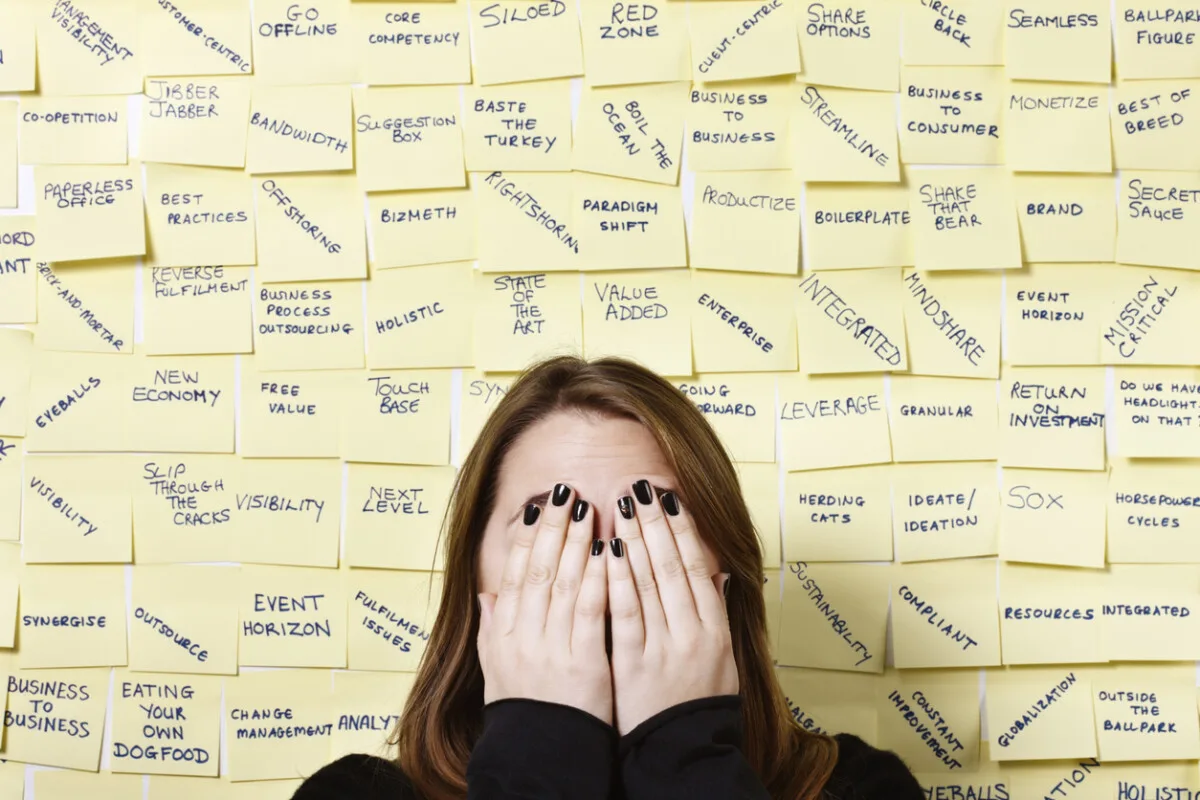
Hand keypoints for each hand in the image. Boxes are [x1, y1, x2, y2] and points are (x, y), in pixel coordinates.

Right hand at [477, 483, 612, 724]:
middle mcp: (523, 636)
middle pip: (537, 570)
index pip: (513, 575)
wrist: (541, 756)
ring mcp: (551, 648)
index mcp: (504, 635)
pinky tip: (608, 552)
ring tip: (587, 508)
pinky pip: (590, 612)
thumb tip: (487, 595)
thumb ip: (493, 631)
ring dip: (575, 542)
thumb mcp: (498, 672)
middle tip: (564, 491)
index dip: (525, 538)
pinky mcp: (582, 662)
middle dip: (551, 527)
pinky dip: (597, 579)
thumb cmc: (526, 714)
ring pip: (562, 583)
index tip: (536, 507)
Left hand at [607, 480, 736, 735]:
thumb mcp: (721, 659)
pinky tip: (608, 552)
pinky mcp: (634, 665)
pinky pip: (625, 615)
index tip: (668, 496)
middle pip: (674, 566)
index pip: (699, 566)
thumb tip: (720, 574)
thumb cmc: (698, 705)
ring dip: (635, 540)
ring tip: (621, 505)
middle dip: (656, 522)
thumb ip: (717, 613)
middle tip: (640, 486)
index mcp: (714, 629)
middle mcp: (693, 633)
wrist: (683, 753)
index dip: (683, 528)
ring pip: (650, 583)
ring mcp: (665, 648)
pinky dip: (617, 580)